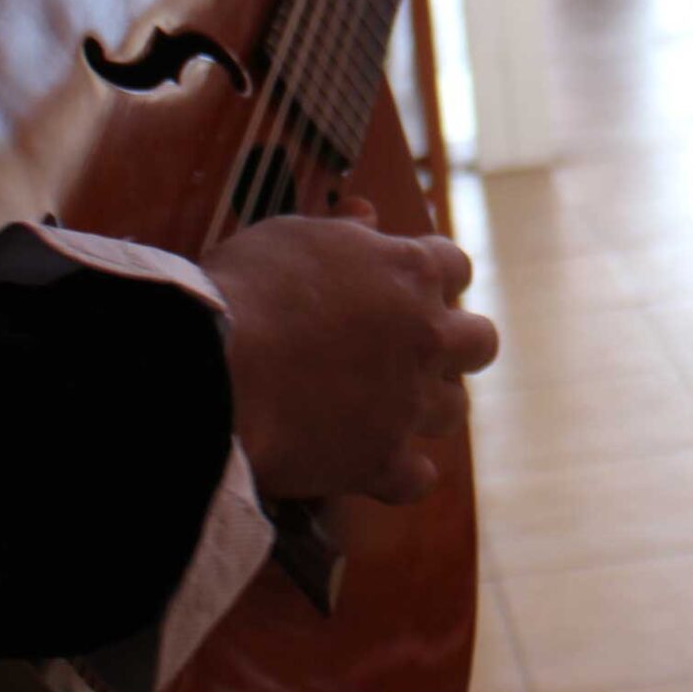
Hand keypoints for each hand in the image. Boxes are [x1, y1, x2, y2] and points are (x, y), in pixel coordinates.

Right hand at [203, 202, 495, 503]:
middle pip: (479, 342)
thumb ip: (341, 230)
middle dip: (454, 346)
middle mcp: (427, 336)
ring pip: (453, 410)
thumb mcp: (291, 235)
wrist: (213, 369)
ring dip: (426, 407)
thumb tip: (369, 213)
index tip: (410, 289)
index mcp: (410, 272)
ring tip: (387, 409)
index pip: (455, 266)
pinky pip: (417, 478)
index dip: (433, 279)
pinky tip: (376, 468)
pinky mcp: (383, 460)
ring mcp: (410, 401)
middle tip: (414, 352)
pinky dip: (399, 474)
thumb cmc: (243, 290)